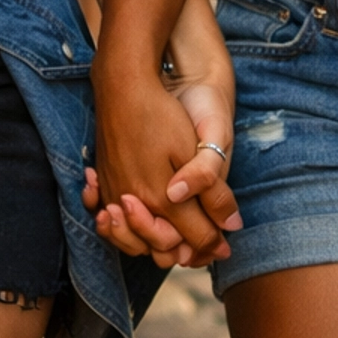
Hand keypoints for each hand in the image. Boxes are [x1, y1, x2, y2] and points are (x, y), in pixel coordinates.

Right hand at [89, 59, 240, 268]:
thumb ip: (212, 193)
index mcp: (164, 200)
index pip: (195, 238)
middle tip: (206, 248)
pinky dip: (128, 231)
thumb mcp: (195, 150)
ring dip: (156, 244)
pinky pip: (114, 222)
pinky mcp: (104, 183)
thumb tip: (233, 226)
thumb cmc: (162, 116)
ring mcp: (116, 194)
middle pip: (164, 247)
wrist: (123, 86)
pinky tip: (142, 223)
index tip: (226, 246)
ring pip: (136, 240)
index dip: (214, 244)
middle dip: (188, 251)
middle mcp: (136, 204)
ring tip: (177, 240)